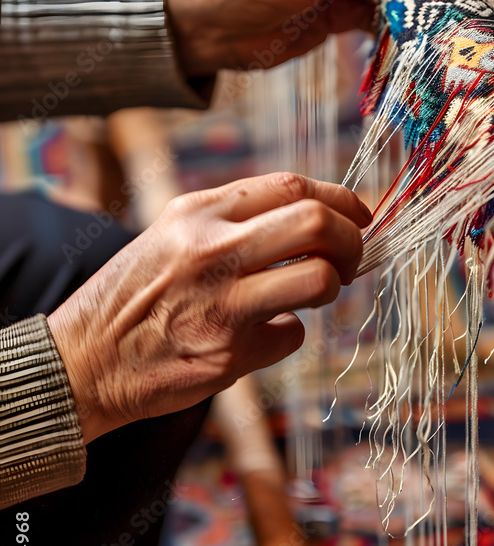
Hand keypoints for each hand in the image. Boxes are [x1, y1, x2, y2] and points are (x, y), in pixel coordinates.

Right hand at [47, 173, 370, 443]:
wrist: (83, 360)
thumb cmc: (134, 296)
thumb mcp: (173, 235)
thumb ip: (234, 222)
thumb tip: (312, 218)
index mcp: (199, 212)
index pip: (292, 185)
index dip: (340, 198)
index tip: (359, 214)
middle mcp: (211, 249)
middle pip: (316, 223)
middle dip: (351, 240)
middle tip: (350, 259)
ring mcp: (222, 303)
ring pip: (318, 279)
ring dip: (331, 287)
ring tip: (314, 293)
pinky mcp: (228, 353)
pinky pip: (291, 334)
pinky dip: (286, 334)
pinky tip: (256, 336)